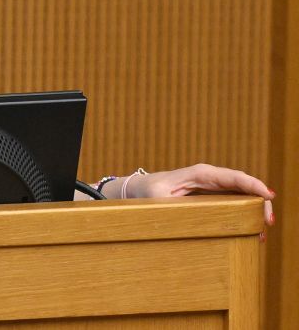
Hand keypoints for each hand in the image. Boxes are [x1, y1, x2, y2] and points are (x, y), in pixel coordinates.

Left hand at [126, 163, 275, 229]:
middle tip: (268, 222)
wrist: (139, 190)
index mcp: (200, 173)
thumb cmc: (147, 191)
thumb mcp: (156, 198)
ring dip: (255, 210)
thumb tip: (187, 218)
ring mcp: (213, 187)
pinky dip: (245, 214)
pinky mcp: (212, 196)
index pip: (232, 177)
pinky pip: (234, 202)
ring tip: (262, 232)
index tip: (268, 195)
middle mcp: (210, 178)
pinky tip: (251, 231)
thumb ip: (172, 205)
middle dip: (260, 201)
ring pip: (242, 195)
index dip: (252, 185)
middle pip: (243, 186)